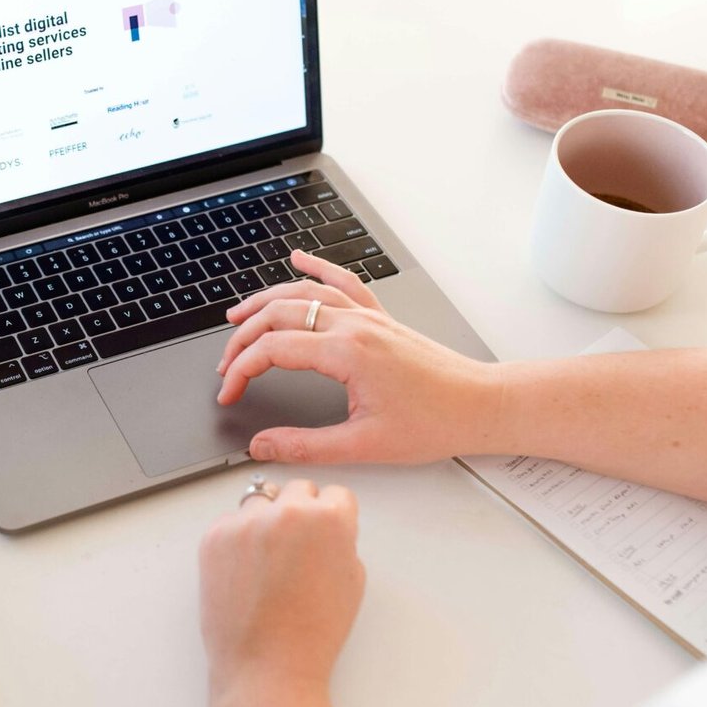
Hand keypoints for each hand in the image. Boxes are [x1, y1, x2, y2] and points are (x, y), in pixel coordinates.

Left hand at [199, 478, 363, 694]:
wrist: (267, 666)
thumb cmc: (313, 632)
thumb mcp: (352, 581)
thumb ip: (341, 541)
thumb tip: (325, 527)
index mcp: (329, 519)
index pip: (335, 494)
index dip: (332, 518)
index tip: (323, 535)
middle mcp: (287, 512)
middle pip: (297, 490)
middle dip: (300, 513)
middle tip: (295, 549)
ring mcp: (245, 522)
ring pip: (260, 502)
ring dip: (266, 521)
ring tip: (267, 562)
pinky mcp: (214, 536)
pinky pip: (230, 522)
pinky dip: (237, 539)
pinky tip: (245, 572)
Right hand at [215, 249, 499, 464]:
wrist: (481, 405)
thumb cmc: (435, 422)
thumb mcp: (364, 445)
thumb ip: (305, 446)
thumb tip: (262, 446)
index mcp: (346, 352)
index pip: (272, 350)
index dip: (241, 370)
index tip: (229, 393)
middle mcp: (354, 325)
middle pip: (280, 314)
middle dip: (243, 337)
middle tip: (226, 363)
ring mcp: (368, 317)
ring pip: (305, 293)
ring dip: (266, 300)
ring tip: (239, 315)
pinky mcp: (381, 318)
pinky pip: (343, 281)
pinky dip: (317, 267)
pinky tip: (299, 259)